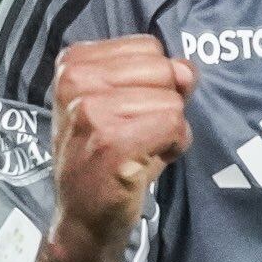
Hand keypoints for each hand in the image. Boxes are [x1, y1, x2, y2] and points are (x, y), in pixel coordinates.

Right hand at [49, 36, 196, 261]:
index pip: (149, 47)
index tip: (129, 112)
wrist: (82, 214)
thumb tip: (187, 70)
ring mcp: (91, 110)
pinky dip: (173, 147)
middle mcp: (76, 80)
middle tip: (136, 134)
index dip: (154, 83)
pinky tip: (146, 162)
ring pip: (172, 102)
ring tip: (138, 150)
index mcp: (74, 61)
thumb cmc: (106, 155)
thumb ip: (159, 76)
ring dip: (168, 131)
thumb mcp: (125, 103)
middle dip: (164, 105)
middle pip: (163, 70)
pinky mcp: (111, 141)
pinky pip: (174, 126)